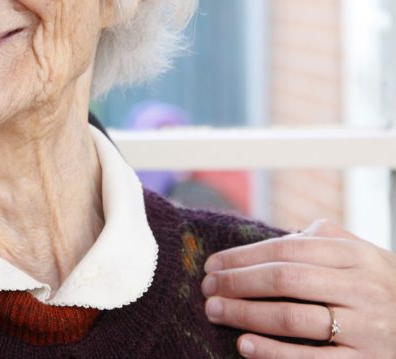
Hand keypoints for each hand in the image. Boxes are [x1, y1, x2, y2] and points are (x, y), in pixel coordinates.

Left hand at [202, 219, 395, 357]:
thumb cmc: (384, 289)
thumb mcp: (365, 257)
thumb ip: (324, 240)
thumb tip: (276, 238)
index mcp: (357, 256)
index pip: (287, 250)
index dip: (243, 256)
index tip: (213, 264)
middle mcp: (363, 288)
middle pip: (285, 280)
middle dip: (237, 283)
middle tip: (207, 288)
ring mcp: (366, 328)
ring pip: (293, 318)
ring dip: (246, 314)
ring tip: (215, 312)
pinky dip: (274, 352)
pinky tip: (245, 345)